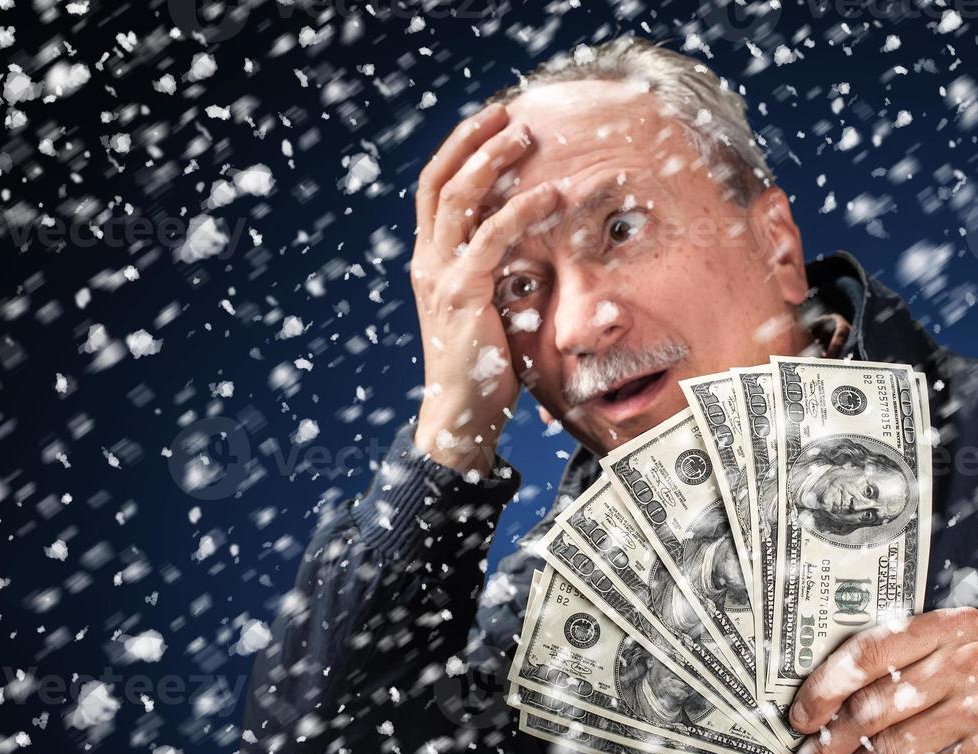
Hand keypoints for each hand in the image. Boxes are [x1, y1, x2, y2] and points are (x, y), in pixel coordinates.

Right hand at [408, 102, 560, 474]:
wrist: (460, 416)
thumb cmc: (483, 368)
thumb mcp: (488, 310)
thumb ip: (499, 276)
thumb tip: (536, 251)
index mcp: (430, 262)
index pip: (434, 191)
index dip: (459, 151)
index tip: (490, 123)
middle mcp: (427, 262)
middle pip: (438, 182)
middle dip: (472, 141)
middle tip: (509, 113)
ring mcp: (440, 277)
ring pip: (457, 199)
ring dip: (491, 162)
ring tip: (525, 136)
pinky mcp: (461, 295)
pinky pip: (490, 239)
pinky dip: (520, 210)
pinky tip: (550, 195)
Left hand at [787, 608, 977, 753]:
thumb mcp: (953, 658)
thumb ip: (899, 663)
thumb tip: (815, 700)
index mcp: (951, 628)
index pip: (870, 652)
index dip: (824, 687)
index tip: (799, 717)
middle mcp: (969, 663)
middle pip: (871, 709)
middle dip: (826, 746)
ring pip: (888, 753)